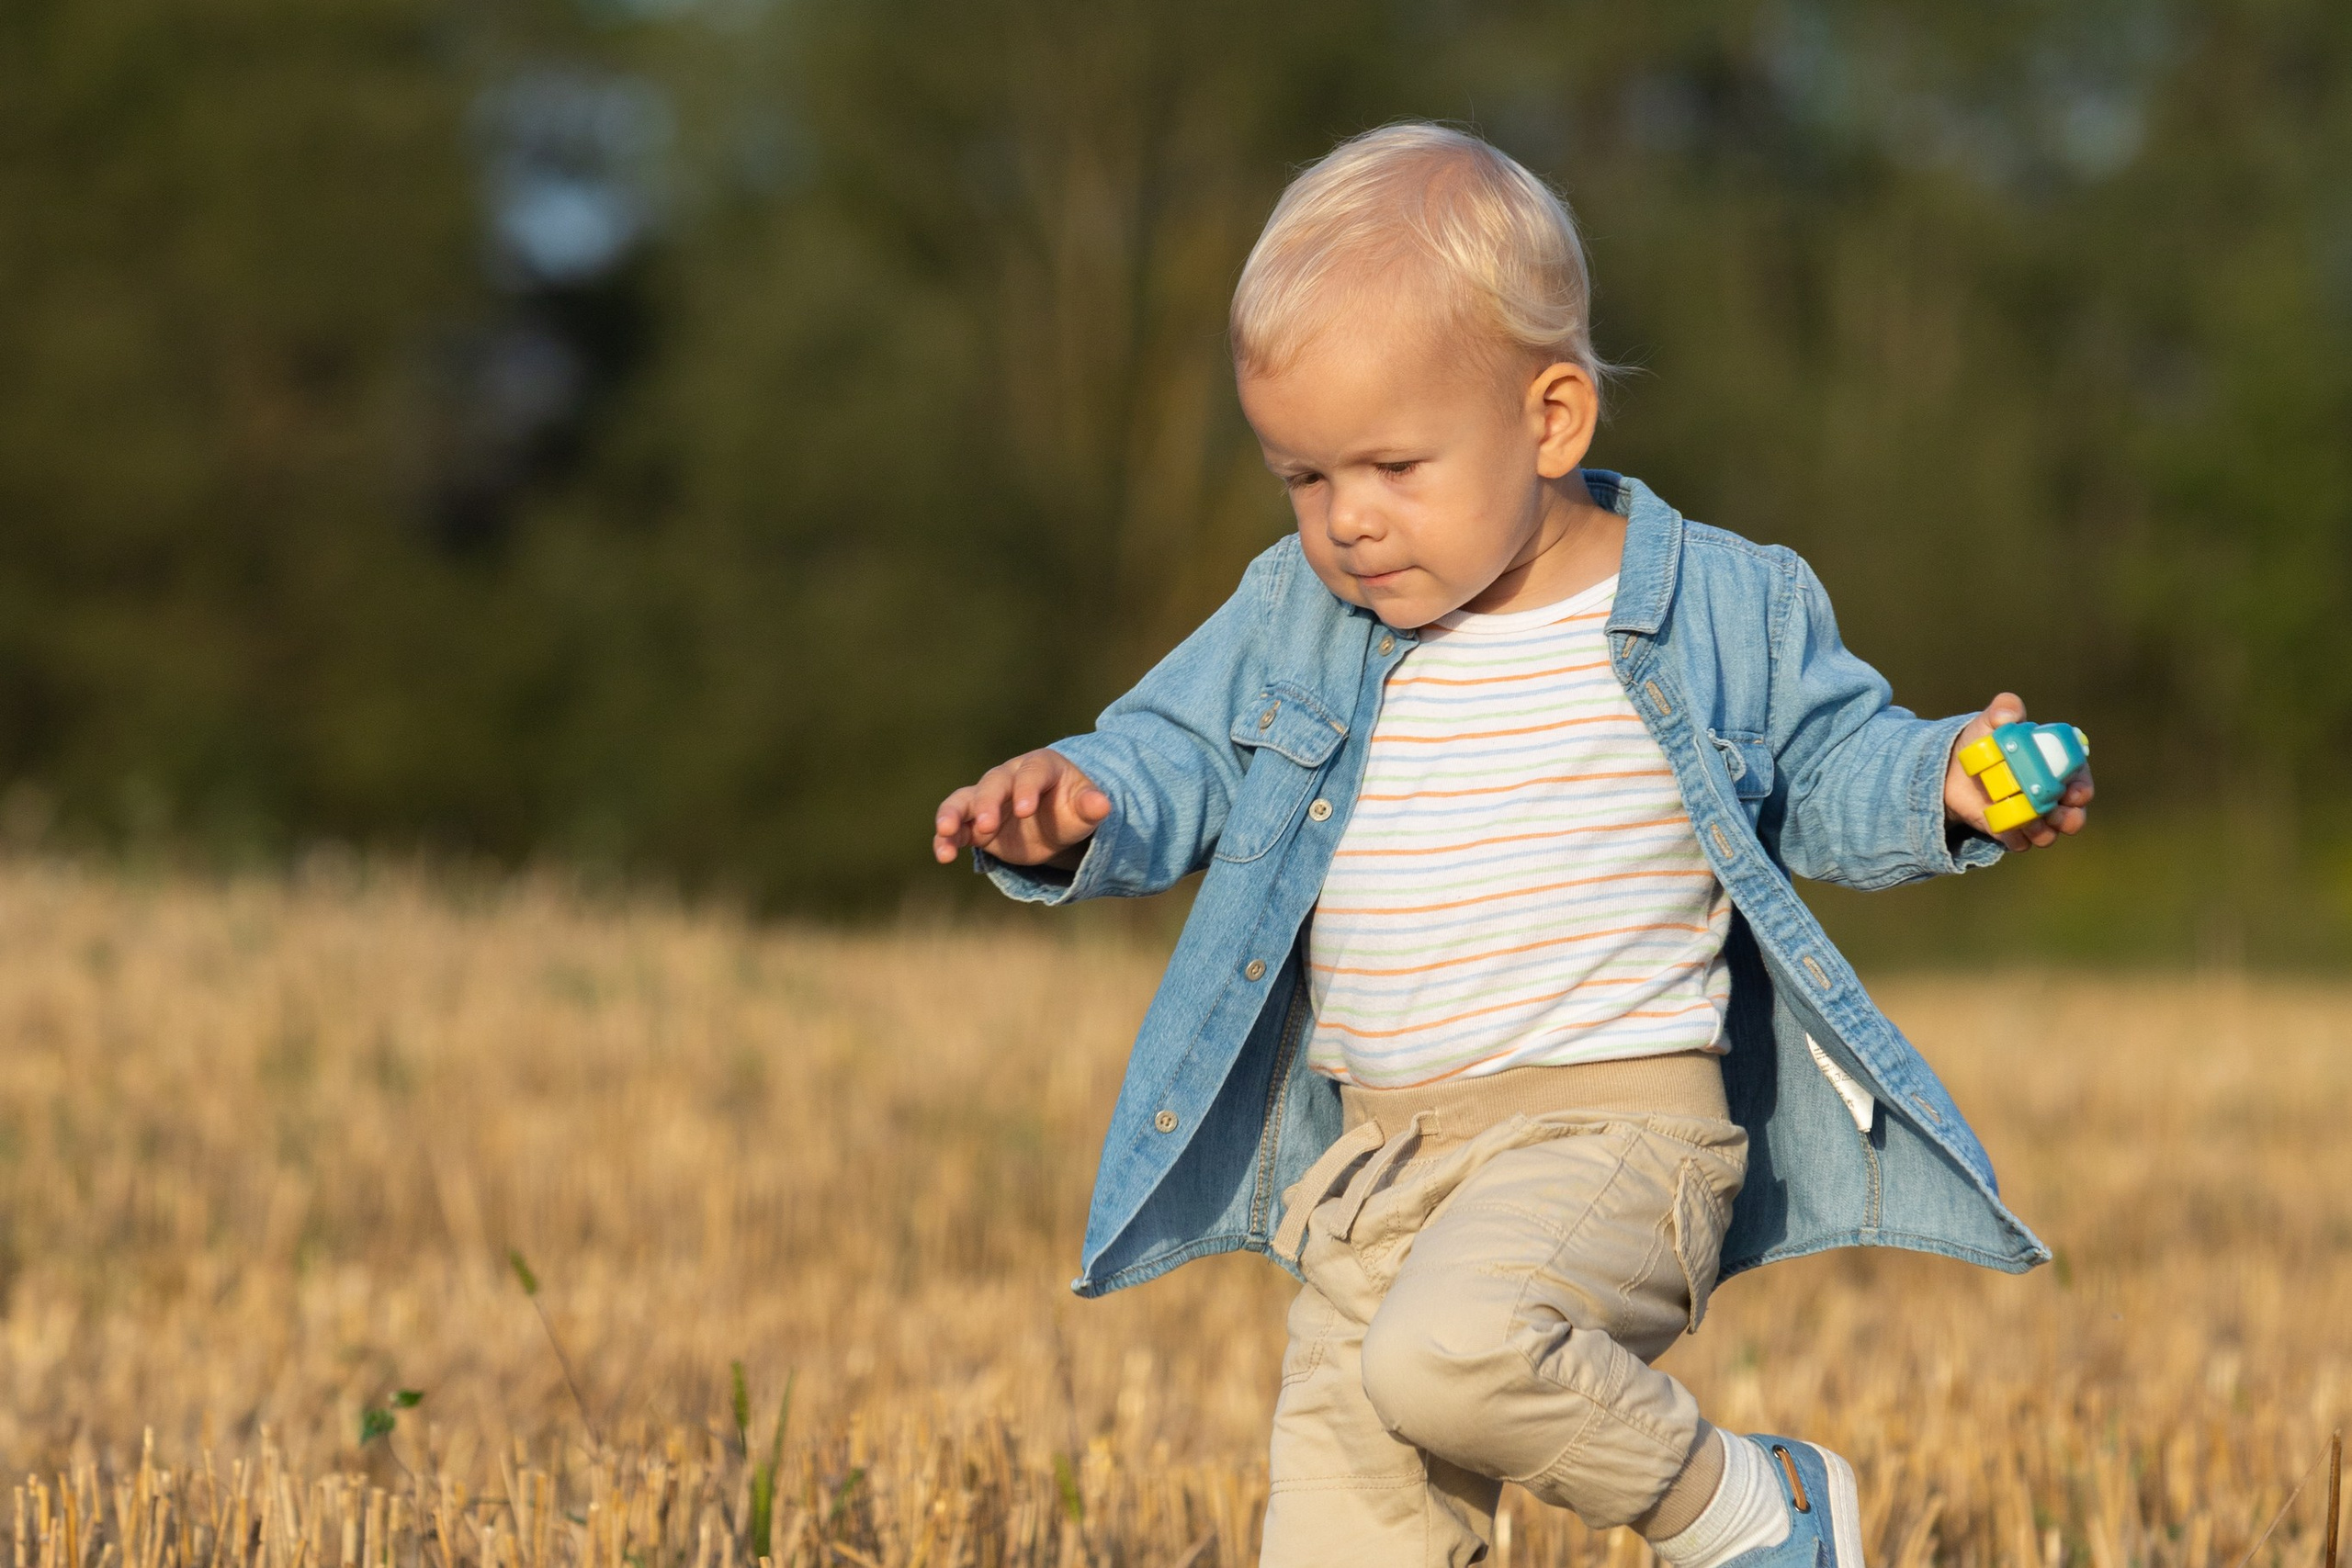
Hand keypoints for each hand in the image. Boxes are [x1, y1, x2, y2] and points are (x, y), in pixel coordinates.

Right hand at [931, 749, 1111, 867]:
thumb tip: (1102, 805)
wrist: (1055, 822)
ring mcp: (988, 800)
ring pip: (964, 801)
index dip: (1027, 789)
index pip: (1032, 772)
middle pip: (993, 784)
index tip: (1026, 810)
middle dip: (988, 803)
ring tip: (945, 832)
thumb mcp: (1085, 808)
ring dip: (952, 815)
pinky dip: (947, 839)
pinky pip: (957, 827)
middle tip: (988, 826)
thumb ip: (1091, 805)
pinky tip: (943, 855)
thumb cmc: (1071, 808)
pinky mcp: (975, 824)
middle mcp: (1008, 777)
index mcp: (1040, 766)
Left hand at [1942, 693, 2093, 851]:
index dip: (2082, 788)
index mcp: (2055, 767)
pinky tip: (2009, 831)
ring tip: (2031, 824)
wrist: (1951, 768)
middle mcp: (2050, 795)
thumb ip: (2004, 709)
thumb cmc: (1982, 741)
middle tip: (2058, 814)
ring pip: (2050, 833)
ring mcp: (2031, 815)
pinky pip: (2021, 843)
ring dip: (2045, 832)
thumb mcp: (1991, 721)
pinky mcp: (2010, 831)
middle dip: (2071, 818)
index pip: (2080, 780)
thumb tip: (2009, 712)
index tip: (2075, 792)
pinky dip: (2018, 839)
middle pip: (2074, 814)